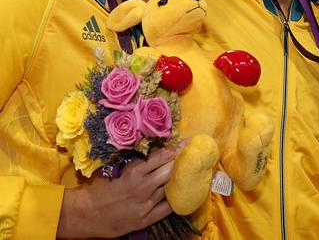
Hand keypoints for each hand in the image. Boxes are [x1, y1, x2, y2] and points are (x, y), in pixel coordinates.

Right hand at [57, 147, 176, 237]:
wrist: (85, 214)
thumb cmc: (99, 187)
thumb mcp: (115, 168)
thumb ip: (135, 160)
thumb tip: (155, 147)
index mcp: (133, 172)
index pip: (161, 156)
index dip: (175, 149)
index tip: (185, 143)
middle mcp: (142, 187)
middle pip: (170, 170)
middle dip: (180, 161)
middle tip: (189, 154)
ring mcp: (145, 205)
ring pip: (170, 187)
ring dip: (178, 178)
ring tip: (186, 171)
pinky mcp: (146, 219)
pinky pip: (168, 208)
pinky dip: (174, 199)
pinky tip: (179, 192)